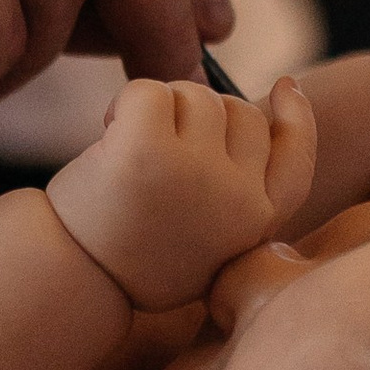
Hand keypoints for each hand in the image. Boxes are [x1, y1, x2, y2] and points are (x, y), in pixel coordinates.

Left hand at [46, 75, 315, 308]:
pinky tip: (108, 134)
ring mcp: (196, 173)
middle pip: (241, 113)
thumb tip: (262, 108)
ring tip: (128, 148)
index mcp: (257, 224)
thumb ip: (237, 193)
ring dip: (160, 106)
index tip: (286, 87)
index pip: (297, 158)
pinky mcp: (147, 151)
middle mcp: (238, 199)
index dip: (297, 118)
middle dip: (200, 113)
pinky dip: (124, 102)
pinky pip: (150, 90)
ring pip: (197, 96)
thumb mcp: (205, 242)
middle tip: (157, 142)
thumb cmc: (132, 258)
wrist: (72, 281)